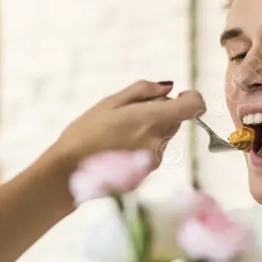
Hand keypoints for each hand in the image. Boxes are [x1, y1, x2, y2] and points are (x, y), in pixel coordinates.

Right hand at [49, 80, 204, 169]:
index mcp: (151, 120)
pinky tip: (115, 150)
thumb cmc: (84, 133)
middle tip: (127, 116)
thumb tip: (169, 87)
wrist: (67, 172)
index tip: (178, 95)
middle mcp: (158, 142)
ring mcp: (153, 161)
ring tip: (116, 135)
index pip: (194, 106)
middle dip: (159, 113)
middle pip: (174, 120)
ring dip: (148, 131)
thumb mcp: (110, 102)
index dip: (190, 97)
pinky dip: (139, 148)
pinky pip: (151, 154)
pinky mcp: (145, 175)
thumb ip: (143, 91)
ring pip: (162, 137)